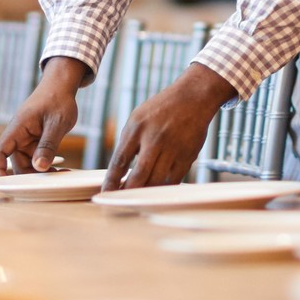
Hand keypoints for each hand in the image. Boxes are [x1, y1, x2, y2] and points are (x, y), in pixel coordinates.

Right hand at [0, 58, 84, 174]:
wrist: (62, 86)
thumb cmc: (58, 99)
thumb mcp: (56, 123)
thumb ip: (48, 145)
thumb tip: (39, 168)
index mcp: (18, 128)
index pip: (0, 151)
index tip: (2, 184)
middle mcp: (19, 136)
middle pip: (17, 164)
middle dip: (31, 176)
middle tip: (51, 182)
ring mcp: (27, 140)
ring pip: (29, 164)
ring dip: (41, 173)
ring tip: (61, 175)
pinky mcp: (36, 142)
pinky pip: (37, 159)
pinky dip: (47, 166)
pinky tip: (61, 171)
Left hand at [104, 65, 235, 189]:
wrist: (193, 97)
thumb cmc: (162, 109)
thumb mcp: (138, 118)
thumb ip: (129, 142)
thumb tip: (119, 171)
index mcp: (137, 128)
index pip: (120, 161)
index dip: (111, 181)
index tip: (105, 194)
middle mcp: (154, 139)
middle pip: (138, 176)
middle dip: (127, 193)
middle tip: (120, 202)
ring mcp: (172, 148)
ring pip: (156, 181)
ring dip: (145, 193)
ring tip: (136, 200)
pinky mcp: (187, 156)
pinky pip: (173, 180)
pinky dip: (162, 188)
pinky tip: (156, 191)